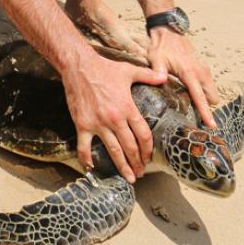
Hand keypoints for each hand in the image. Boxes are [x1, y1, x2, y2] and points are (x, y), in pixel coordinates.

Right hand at [62, 54, 165, 182]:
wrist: (79, 66)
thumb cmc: (104, 68)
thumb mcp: (129, 70)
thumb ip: (148, 75)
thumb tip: (164, 76)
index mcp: (128, 108)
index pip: (143, 135)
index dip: (148, 150)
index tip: (148, 158)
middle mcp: (114, 119)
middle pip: (130, 147)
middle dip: (137, 163)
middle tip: (141, 173)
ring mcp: (98, 123)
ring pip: (113, 150)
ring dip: (122, 167)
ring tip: (129, 178)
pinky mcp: (82, 124)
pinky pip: (84, 147)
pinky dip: (86, 160)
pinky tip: (91, 169)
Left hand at [146, 29, 219, 128]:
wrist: (168, 31)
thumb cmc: (161, 46)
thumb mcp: (156, 58)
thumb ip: (158, 70)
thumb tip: (161, 80)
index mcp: (190, 73)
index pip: (201, 97)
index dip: (206, 113)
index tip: (212, 125)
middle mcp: (202, 72)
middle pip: (212, 97)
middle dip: (207, 107)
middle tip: (192, 115)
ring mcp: (204, 69)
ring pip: (211, 91)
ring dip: (205, 99)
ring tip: (189, 105)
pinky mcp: (203, 68)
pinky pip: (208, 85)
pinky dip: (203, 91)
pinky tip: (188, 93)